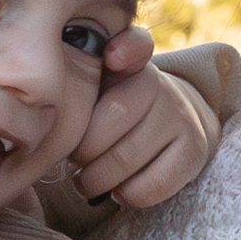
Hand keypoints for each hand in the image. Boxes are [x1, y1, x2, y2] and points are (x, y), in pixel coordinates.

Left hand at [65, 27, 218, 214]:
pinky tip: (120, 189)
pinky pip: (153, 184)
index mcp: (126, 63)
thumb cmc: (114, 112)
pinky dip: (128, 195)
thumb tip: (45, 118)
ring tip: (86, 181)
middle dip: (82, 150)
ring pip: (126, 158)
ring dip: (96, 180)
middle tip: (74, 161)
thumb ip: (74, 90)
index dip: (126, 48)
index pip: (134, 44)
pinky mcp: (195, 149)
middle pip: (111, 120)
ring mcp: (181, 114)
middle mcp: (158, 83)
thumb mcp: (95, 92)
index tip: (112, 57)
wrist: (176, 123)